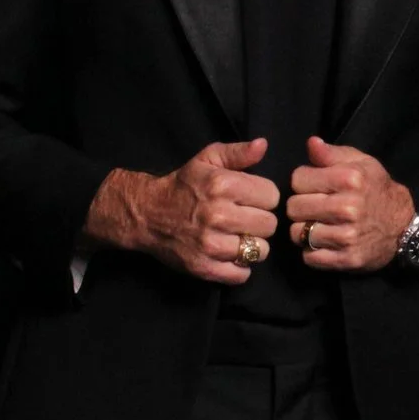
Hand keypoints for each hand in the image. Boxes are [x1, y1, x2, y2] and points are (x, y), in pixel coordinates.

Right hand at [81, 139, 280, 284]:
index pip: (272, 196)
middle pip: (270, 225)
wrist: (146, 213)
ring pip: (260, 250)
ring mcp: (210, 244)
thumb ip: (238, 152)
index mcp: (222, 185)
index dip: (263, 197)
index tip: (250, 199)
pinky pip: (242, 274)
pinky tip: (229, 255)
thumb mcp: (208, 159)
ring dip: (252, 245)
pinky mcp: (204, 268)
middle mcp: (218, 215)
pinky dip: (239, 267)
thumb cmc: (183, 185)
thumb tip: (263, 145)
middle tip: (243, 219)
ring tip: (236, 236)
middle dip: (260, 221)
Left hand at [286, 136, 416, 272]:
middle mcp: (348, 208)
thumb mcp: (360, 163)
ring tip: (321, 225)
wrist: (406, 225)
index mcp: (349, 179)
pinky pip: (309, 257)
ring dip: (305, 231)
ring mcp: (347, 236)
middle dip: (302, 207)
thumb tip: (311, 143)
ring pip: (298, 234)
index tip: (316, 187)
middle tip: (316, 208)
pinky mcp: (346, 259)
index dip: (304, 182)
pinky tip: (326, 242)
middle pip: (294, 207)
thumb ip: (331, 154)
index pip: (297, 179)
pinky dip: (312, 251)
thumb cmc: (377, 190)